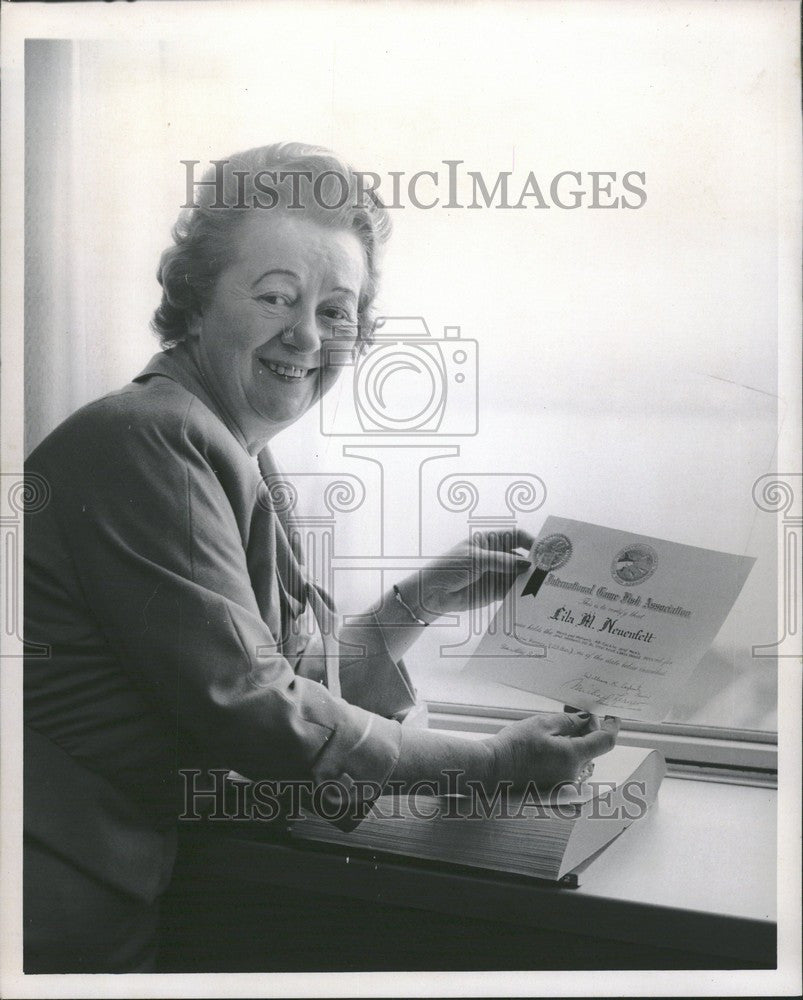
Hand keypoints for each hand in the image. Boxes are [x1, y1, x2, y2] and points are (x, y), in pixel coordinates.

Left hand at [396, 528, 535, 620]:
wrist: (433, 593)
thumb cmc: (450, 568)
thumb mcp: (476, 560)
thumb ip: (502, 562)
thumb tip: (527, 564)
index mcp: (490, 541)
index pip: (516, 536)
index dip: (530, 541)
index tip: (544, 551)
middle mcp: (496, 556)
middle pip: (521, 556)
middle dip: (535, 563)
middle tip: (550, 571)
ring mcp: (496, 574)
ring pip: (519, 575)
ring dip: (530, 580)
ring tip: (544, 586)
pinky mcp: (494, 591)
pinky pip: (512, 591)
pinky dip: (522, 593)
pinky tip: (532, 597)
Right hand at [488, 711, 619, 789]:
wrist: (490, 772)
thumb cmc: (512, 748)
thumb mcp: (541, 724)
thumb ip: (569, 721)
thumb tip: (586, 720)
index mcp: (572, 757)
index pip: (605, 741)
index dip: (611, 726)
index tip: (612, 717)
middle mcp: (573, 777)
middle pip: (591, 751)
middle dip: (586, 733)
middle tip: (571, 717)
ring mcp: (564, 788)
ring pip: (579, 761)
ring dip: (574, 747)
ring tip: (552, 734)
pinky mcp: (554, 794)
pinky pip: (568, 773)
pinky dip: (563, 760)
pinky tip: (545, 751)